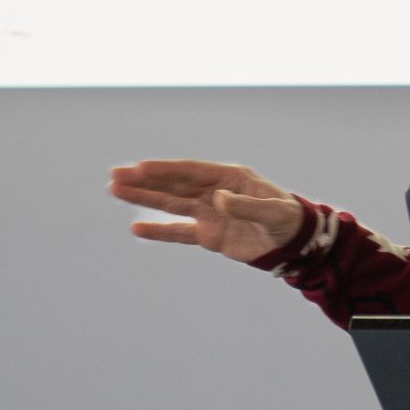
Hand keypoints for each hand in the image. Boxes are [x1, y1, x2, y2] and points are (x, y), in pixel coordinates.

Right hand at [108, 160, 303, 264]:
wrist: (294, 243)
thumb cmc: (287, 219)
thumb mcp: (273, 212)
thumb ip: (247, 206)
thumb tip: (220, 199)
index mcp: (229, 178)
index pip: (191, 171)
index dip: (165, 169)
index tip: (139, 166)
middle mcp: (214, 191)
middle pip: (174, 184)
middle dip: (145, 180)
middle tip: (115, 175)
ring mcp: (209, 212)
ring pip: (171, 203)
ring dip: (144, 198)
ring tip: (115, 190)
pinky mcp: (208, 235)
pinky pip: (179, 232)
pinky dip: (159, 231)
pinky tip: (136, 228)